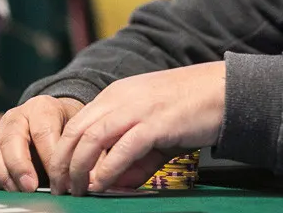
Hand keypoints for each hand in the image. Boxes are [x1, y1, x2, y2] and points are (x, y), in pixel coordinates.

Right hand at [0, 95, 85, 192]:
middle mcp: (16, 116)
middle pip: (11, 139)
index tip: (59, 179)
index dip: (50, 157)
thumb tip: (86, 177)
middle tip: (31, 188)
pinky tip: (3, 188)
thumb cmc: (67, 128)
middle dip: (20, 167)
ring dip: (2, 175)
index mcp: (42, 107)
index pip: (43, 131)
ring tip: (17, 192)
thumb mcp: (78, 130)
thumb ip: (80, 149)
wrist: (53, 121)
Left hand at [51, 62, 226, 195]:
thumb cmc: (190, 109)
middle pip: (75, 131)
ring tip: (78, 191)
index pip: (76, 124)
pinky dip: (108, 169)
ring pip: (91, 138)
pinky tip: (102, 184)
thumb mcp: (153, 130)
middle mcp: (120, 98)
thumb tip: (116, 185)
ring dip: (79, 168)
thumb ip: (133, 157)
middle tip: (61, 190)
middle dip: (62, 164)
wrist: (222, 91)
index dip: (62, 153)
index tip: (60, 178)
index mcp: (116, 95)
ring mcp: (137, 109)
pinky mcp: (155, 123)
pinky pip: (121, 148)